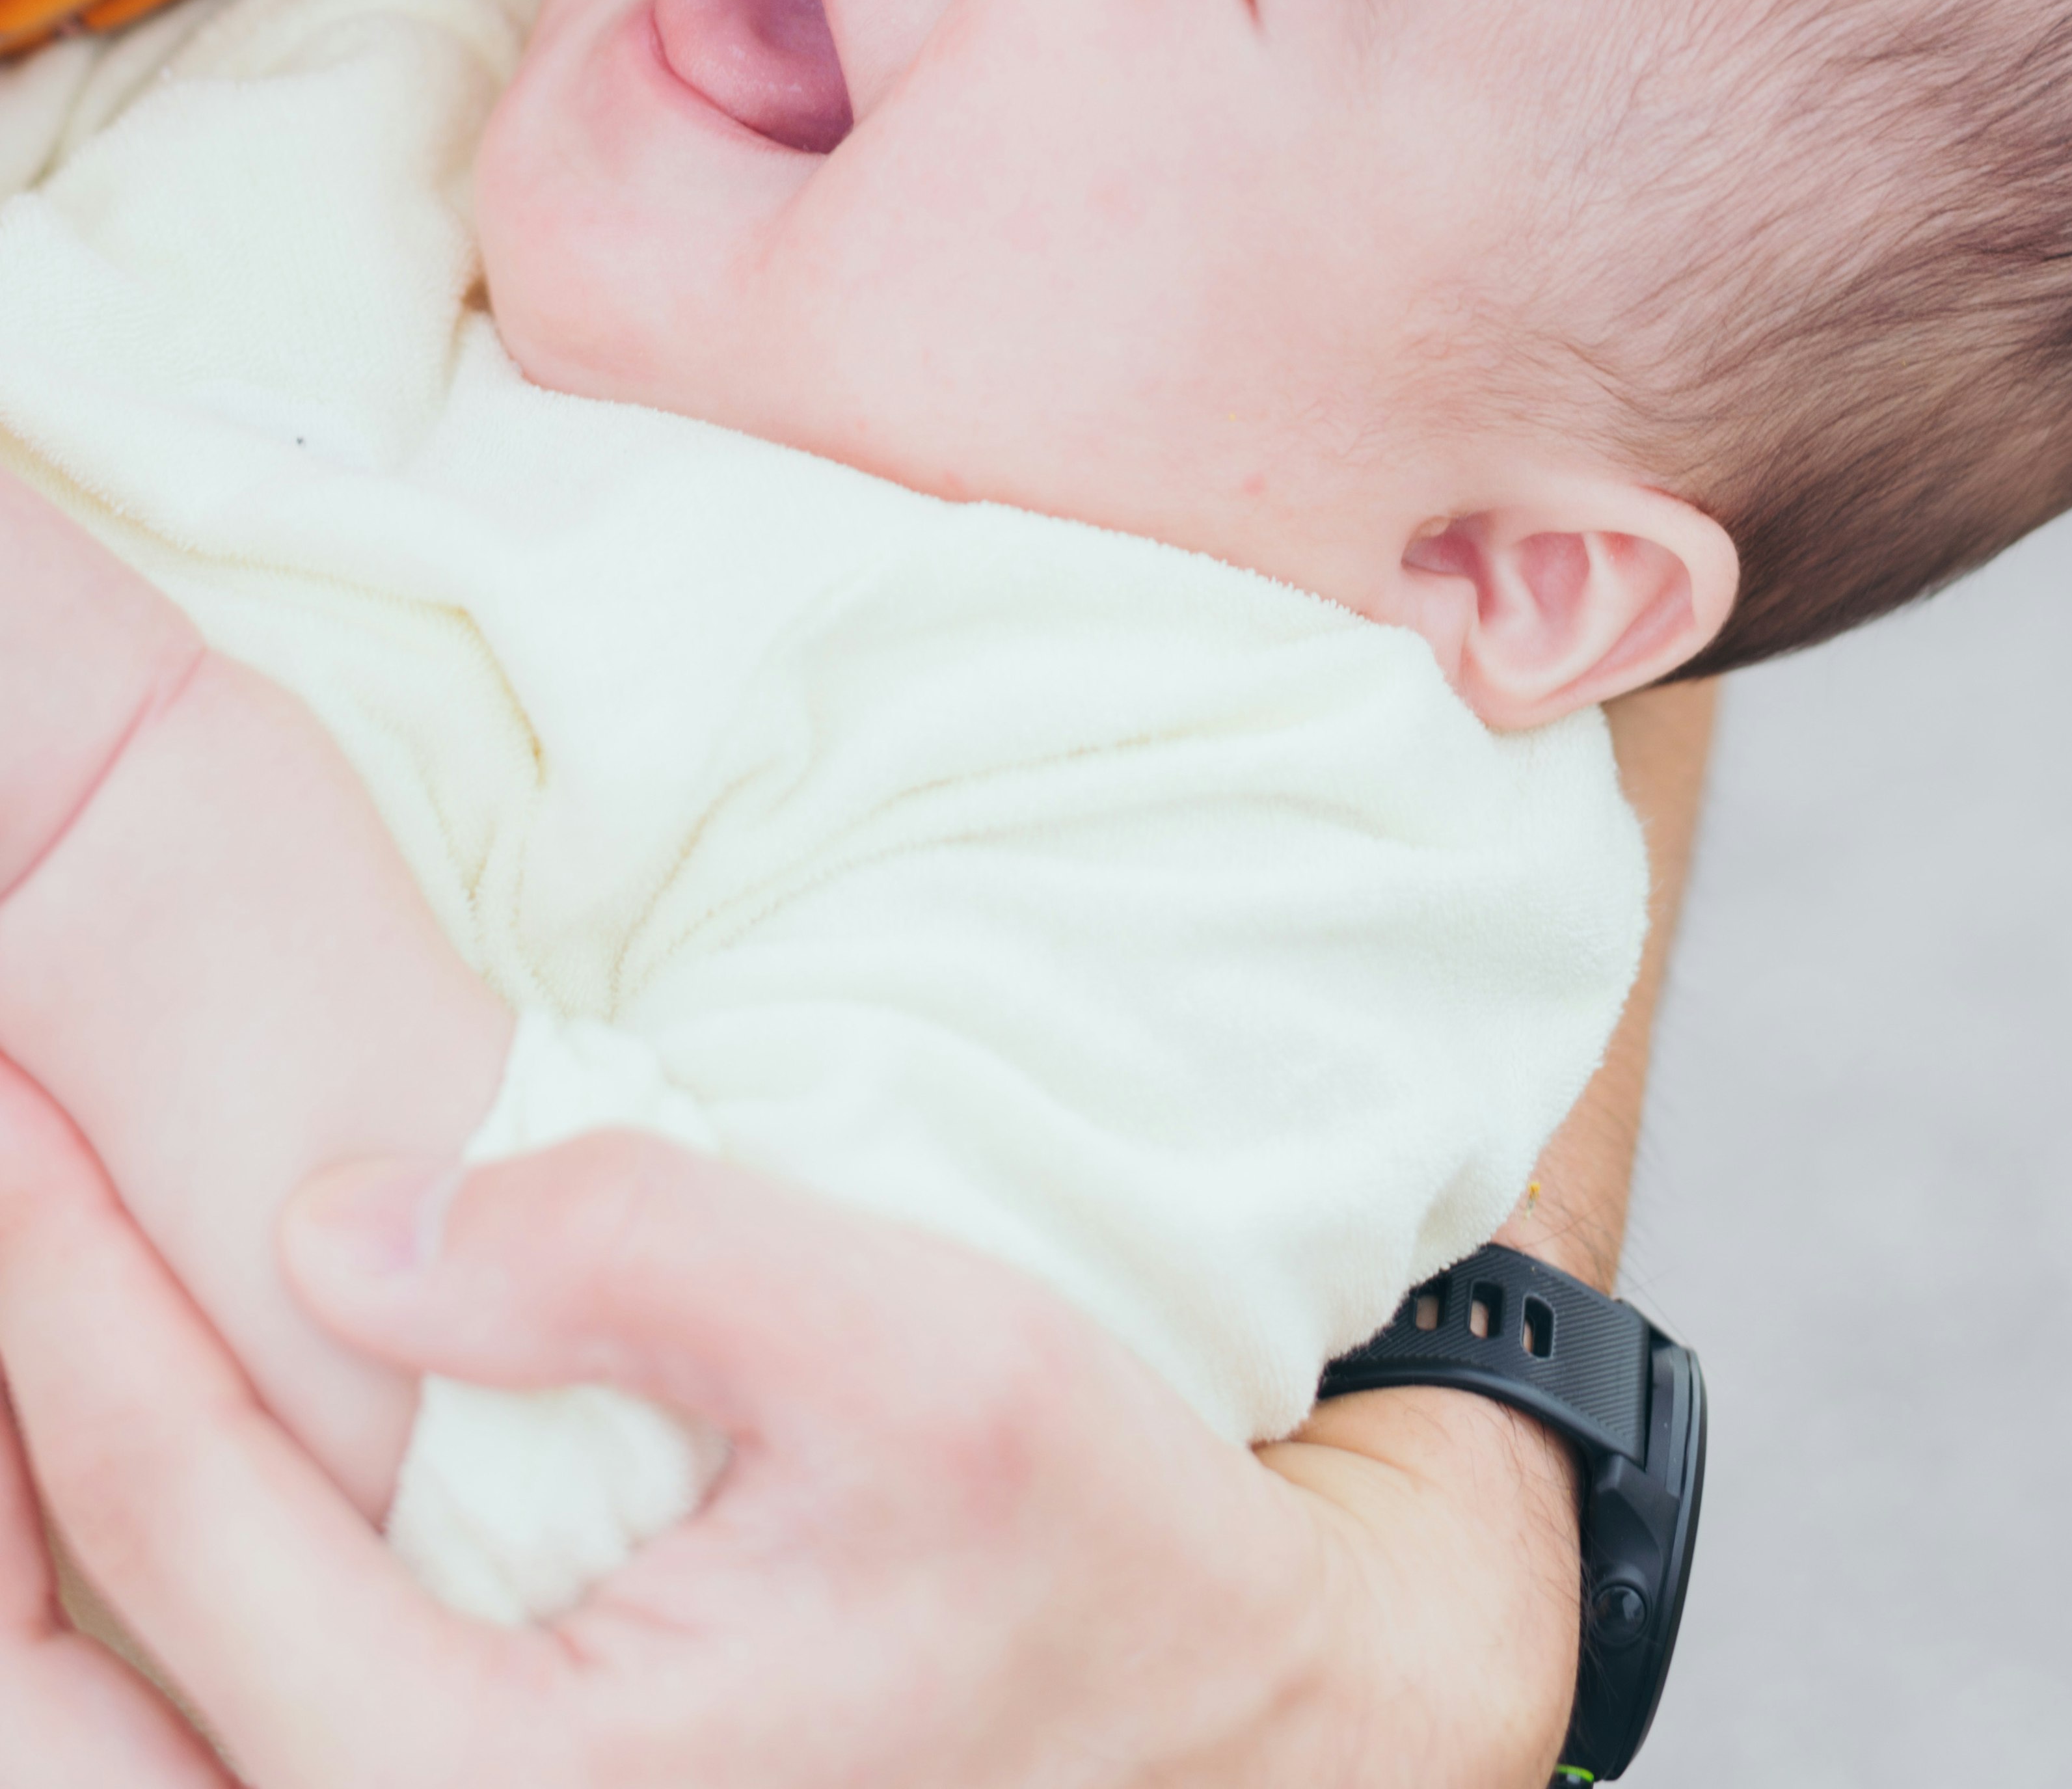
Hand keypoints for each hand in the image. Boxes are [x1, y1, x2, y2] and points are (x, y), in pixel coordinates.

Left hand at [0, 1062, 1580, 1788]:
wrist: (1205, 1732)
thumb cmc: (1072, 1536)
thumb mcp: (916, 1350)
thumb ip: (634, 1259)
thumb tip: (328, 1225)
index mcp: (496, 1779)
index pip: (178, 1514)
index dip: (61, 1276)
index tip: (6, 1096)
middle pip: (49, 1703)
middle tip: (4, 1185)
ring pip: (90, 1746)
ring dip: (27, 1544)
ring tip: (44, 1311)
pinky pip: (189, 1747)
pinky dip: (113, 1598)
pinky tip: (128, 1447)